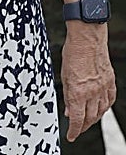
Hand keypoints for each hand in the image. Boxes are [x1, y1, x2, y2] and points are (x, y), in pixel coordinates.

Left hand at [62, 22, 115, 140]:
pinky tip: (100, 108)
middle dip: (83, 126)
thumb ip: (67, 95)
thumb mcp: (63, 75)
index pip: (77, 119)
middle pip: (90, 118)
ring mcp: (103, 88)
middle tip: (77, 129)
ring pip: (101, 111)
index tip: (71, 136)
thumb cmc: (73, 53)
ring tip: (87, 120)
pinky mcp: (110, 82)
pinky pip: (109, 100)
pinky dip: (104, 107)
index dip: (74, 131)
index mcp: (78, 91)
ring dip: (93, 118)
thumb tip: (69, 110)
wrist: (88, 39)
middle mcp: (92, 92)